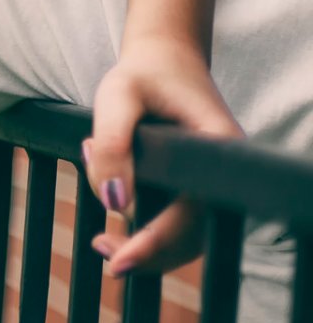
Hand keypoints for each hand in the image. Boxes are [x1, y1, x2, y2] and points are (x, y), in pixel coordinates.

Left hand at [82, 35, 243, 277]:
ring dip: (144, 243)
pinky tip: (111, 221)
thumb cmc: (141, 74)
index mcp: (218, 148)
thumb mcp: (116, 97)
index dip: (156, 243)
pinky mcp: (194, 185)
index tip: (120, 263)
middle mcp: (223, 172)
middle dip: (148, 253)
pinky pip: (175, 220)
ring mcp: (211, 182)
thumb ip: (114, 145)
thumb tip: (114, 203)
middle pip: (192, 234)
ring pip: (184, 234)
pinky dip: (145, 230)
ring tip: (100, 237)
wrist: (163, 59)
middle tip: (104, 254)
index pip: (191, 212)